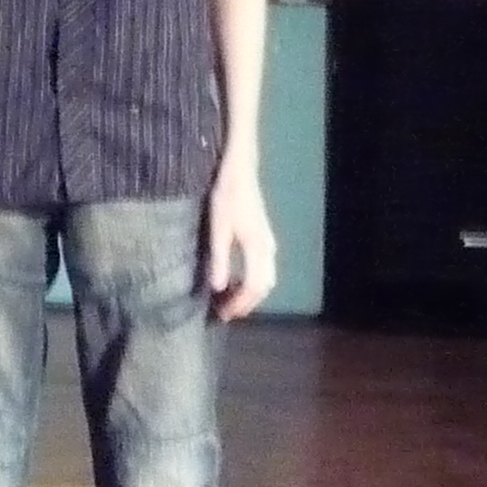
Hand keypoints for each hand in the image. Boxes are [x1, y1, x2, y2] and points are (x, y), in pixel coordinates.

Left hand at [205, 157, 276, 322]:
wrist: (239, 170)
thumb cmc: (227, 196)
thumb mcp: (218, 227)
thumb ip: (219, 258)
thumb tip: (218, 288)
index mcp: (257, 248)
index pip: (252, 287)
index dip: (238, 304)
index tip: (221, 315)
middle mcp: (268, 248)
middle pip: (264, 286)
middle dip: (246, 303)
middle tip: (225, 313)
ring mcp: (268, 242)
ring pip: (267, 278)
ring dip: (251, 293)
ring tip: (230, 300)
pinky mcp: (264, 236)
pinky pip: (264, 268)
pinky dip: (253, 281)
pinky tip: (236, 279)